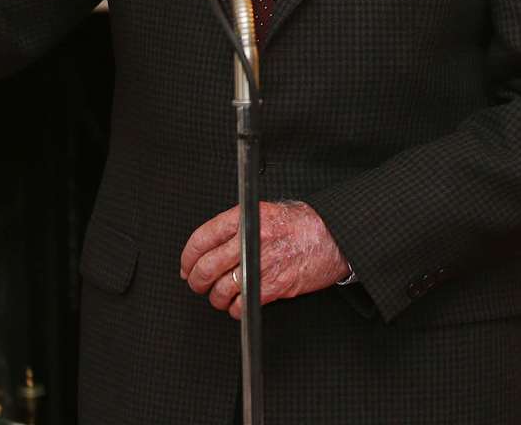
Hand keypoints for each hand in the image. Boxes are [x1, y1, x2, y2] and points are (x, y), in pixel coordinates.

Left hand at [179, 200, 349, 319]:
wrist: (335, 237)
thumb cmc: (304, 224)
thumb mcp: (267, 211)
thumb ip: (239, 225)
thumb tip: (210, 247)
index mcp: (247, 217)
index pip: (204, 237)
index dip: (188, 256)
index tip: (186, 265)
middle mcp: (252, 239)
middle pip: (207, 266)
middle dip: (197, 281)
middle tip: (198, 283)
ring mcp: (263, 264)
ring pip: (222, 289)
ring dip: (216, 298)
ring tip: (221, 295)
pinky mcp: (274, 286)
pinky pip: (243, 305)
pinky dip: (237, 309)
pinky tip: (240, 303)